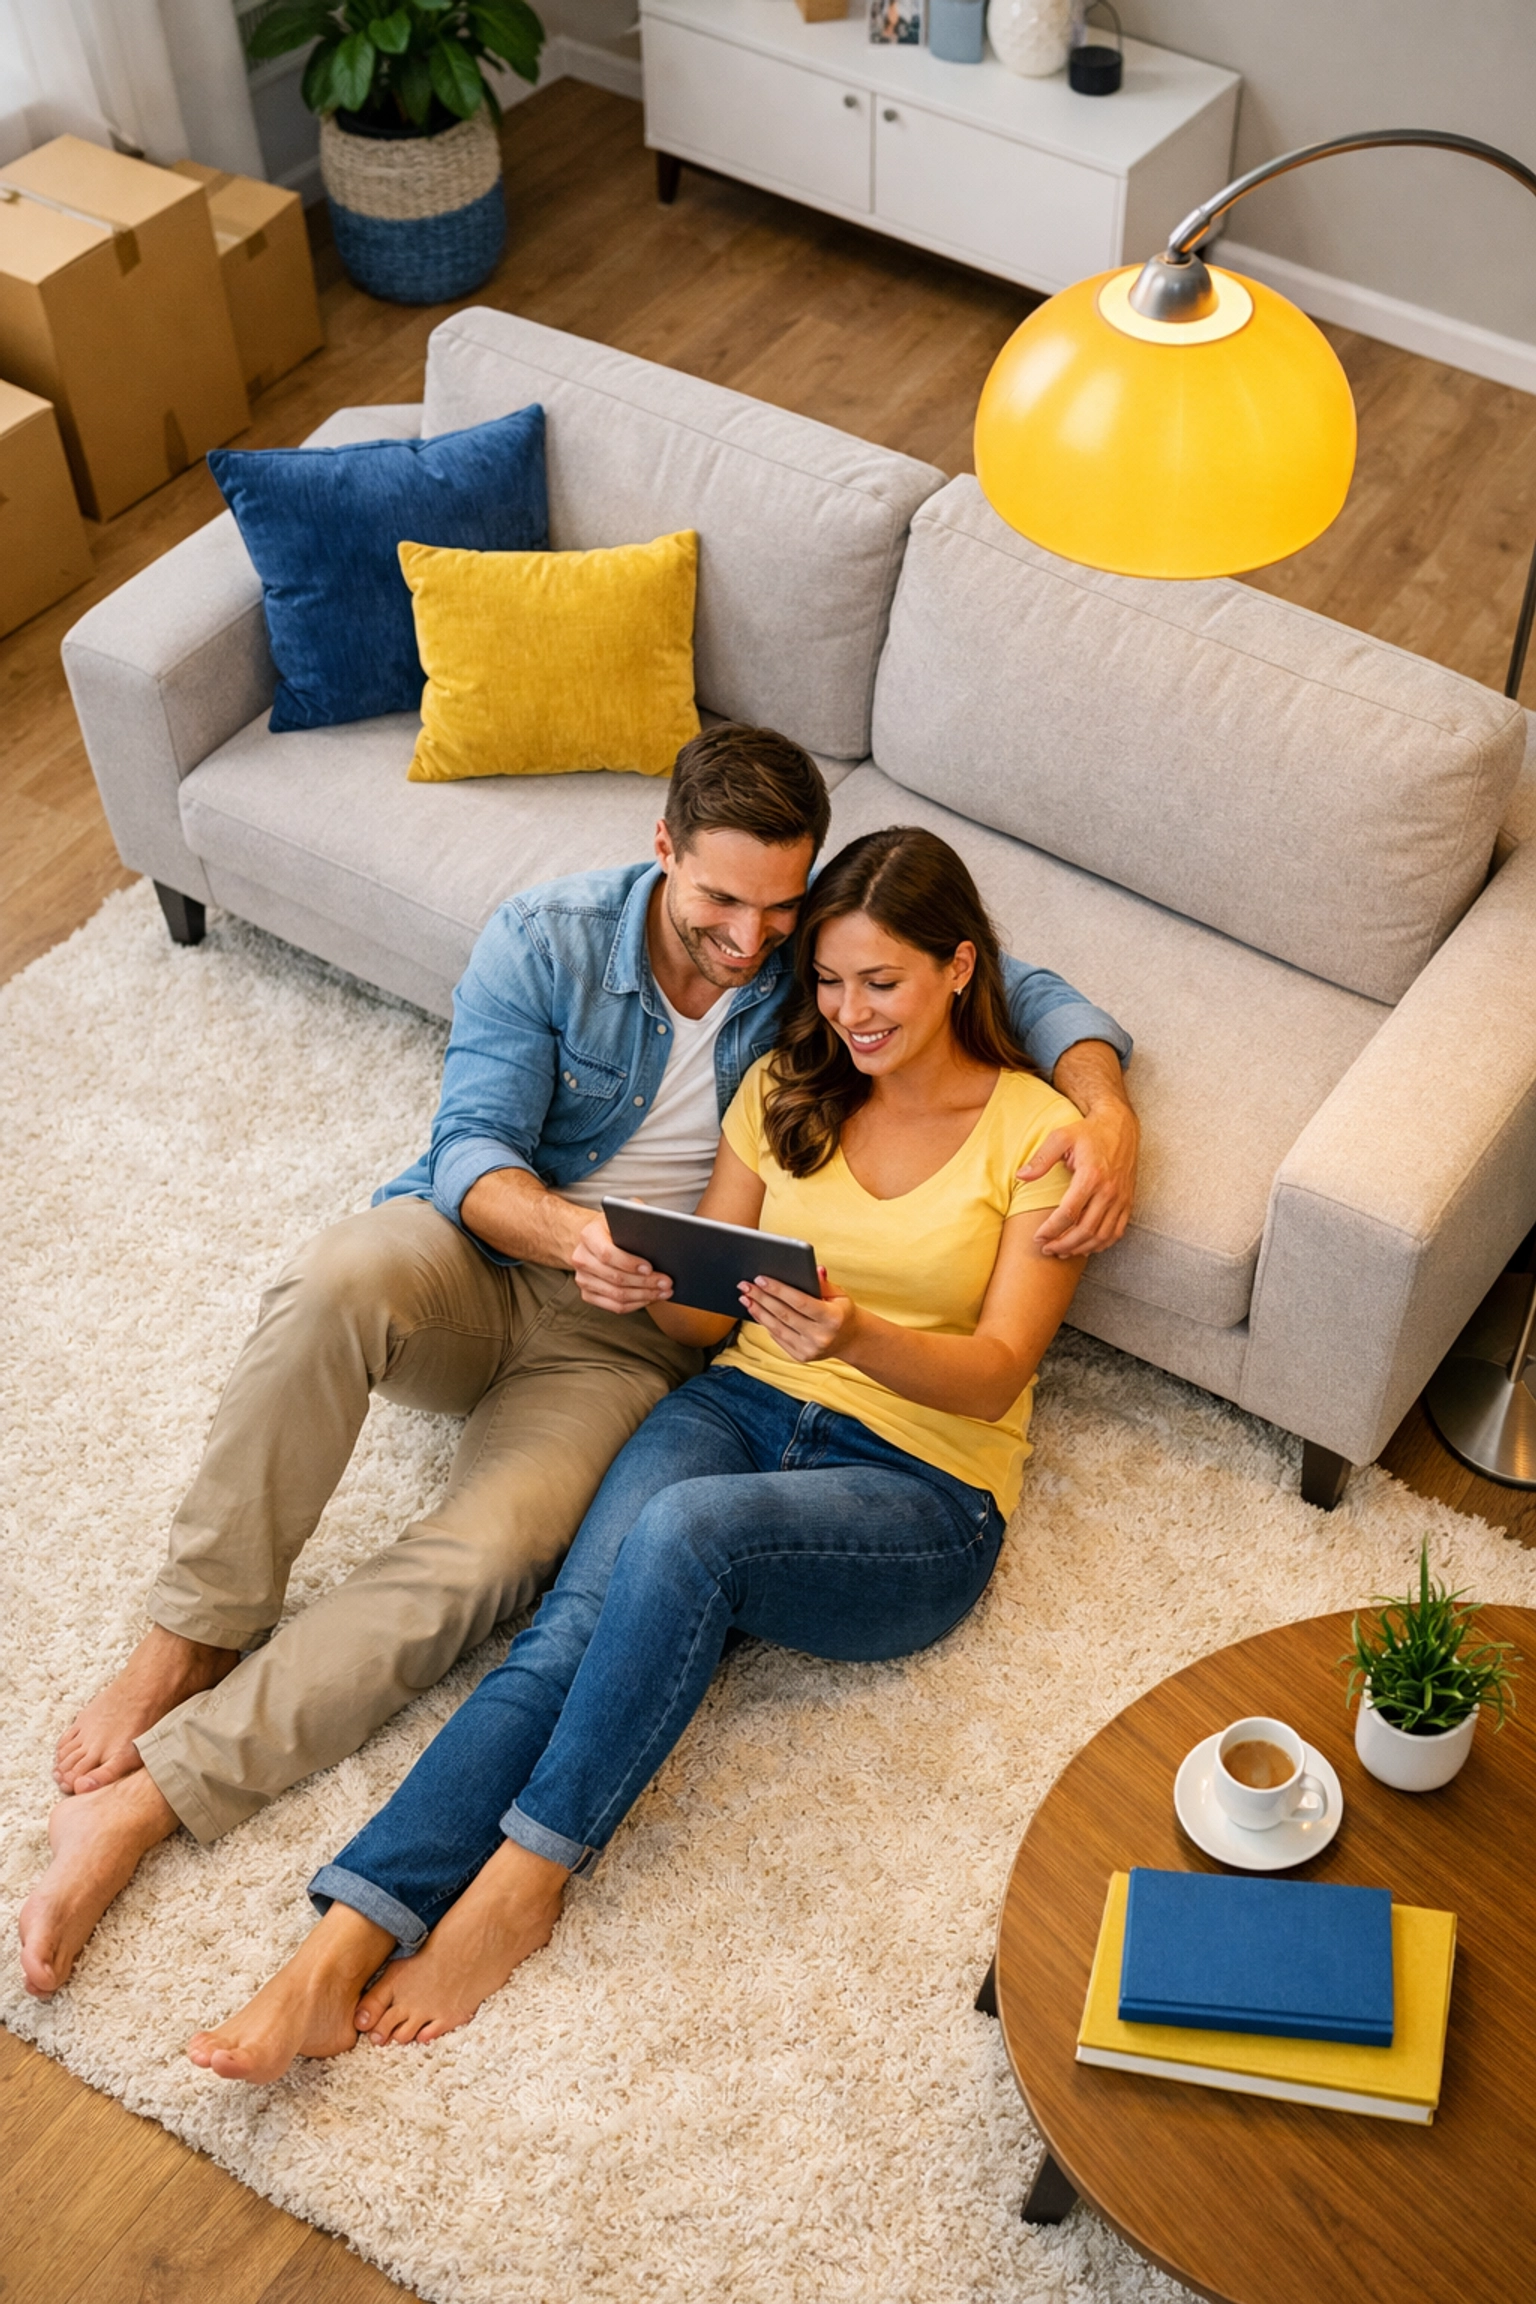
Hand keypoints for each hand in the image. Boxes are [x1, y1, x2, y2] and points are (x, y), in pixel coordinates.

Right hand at [571, 1215, 673, 1312]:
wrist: (599, 1238)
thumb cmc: (618, 1226)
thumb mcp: (626, 1212)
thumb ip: (638, 1214)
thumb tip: (657, 1227)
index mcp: (588, 1234)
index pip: (607, 1253)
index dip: (629, 1263)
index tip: (650, 1267)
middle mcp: (581, 1257)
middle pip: (615, 1278)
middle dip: (645, 1282)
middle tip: (666, 1282)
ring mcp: (582, 1278)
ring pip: (616, 1295)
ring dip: (644, 1296)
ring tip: (664, 1292)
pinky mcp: (588, 1294)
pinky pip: (614, 1307)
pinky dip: (636, 1304)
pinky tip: (651, 1298)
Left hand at [739, 1267, 858, 1363]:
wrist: (850, 1340)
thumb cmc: (842, 1311)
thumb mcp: (840, 1294)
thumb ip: (824, 1283)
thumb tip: (814, 1269)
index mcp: (833, 1318)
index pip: (800, 1301)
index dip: (778, 1290)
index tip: (760, 1279)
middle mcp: (821, 1336)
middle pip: (784, 1314)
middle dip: (761, 1298)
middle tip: (745, 1285)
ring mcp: (810, 1349)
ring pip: (777, 1328)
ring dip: (758, 1311)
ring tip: (746, 1297)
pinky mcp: (801, 1356)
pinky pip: (778, 1338)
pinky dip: (765, 1323)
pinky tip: (756, 1311)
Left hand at [1024, 1100, 1137, 1258]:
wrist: (1119, 1125)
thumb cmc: (1087, 1131)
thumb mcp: (1060, 1137)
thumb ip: (1040, 1159)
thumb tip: (1020, 1176)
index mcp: (1091, 1176)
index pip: (1068, 1214)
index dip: (1051, 1230)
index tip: (1037, 1238)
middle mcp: (1109, 1191)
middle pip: (1085, 1230)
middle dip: (1063, 1244)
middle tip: (1047, 1249)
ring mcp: (1121, 1198)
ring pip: (1102, 1236)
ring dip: (1081, 1248)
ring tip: (1063, 1251)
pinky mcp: (1128, 1201)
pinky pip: (1117, 1232)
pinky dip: (1101, 1244)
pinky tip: (1085, 1246)